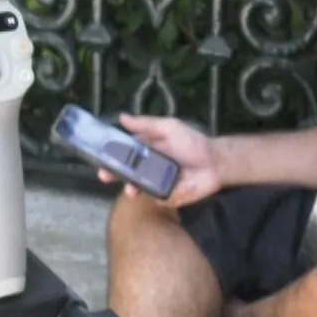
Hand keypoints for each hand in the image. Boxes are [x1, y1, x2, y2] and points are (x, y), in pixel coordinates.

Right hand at [103, 114, 222, 208]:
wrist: (216, 163)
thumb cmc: (193, 143)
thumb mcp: (169, 128)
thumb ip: (146, 124)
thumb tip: (122, 117)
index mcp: (147, 151)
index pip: (124, 154)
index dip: (111, 157)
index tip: (101, 159)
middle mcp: (149, 168)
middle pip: (126, 173)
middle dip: (114, 174)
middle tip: (106, 176)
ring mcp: (157, 184)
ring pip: (138, 188)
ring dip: (131, 189)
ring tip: (131, 189)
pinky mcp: (168, 197)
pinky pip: (156, 199)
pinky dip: (155, 197)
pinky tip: (157, 193)